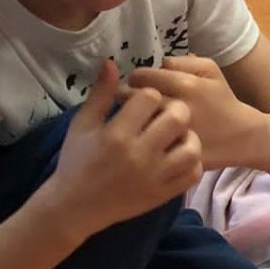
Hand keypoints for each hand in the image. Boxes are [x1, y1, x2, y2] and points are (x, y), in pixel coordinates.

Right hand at [50, 59, 202, 235]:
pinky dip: (192, 161)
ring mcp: (155, 176)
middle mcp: (139, 154)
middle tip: (163, 114)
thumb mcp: (82, 124)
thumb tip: (111, 63)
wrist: (76, 205)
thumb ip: (100, 94)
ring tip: (174, 136)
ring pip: (192, 146)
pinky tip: (179, 156)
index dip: (147, 94)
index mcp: (117, 133)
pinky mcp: (164, 194)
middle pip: (178, 117)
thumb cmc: (77, 160)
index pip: (150, 97)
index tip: (140, 103)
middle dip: (173, 109)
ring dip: (187, 136)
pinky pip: (193, 173)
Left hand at [128, 54, 258, 168]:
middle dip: (130, 99)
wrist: (243, 138)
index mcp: (184, 84)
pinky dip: (144, 141)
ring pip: (134, 122)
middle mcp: (176, 107)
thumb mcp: (211, 70)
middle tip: (138, 105)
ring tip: (141, 121)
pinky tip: (150, 140)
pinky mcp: (174, 154)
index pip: (139, 76)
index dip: (138, 80)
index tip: (143, 87)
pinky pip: (145, 143)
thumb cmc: (223, 101)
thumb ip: (182, 61)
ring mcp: (174, 133)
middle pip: (130, 98)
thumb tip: (157, 65)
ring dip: (133, 120)